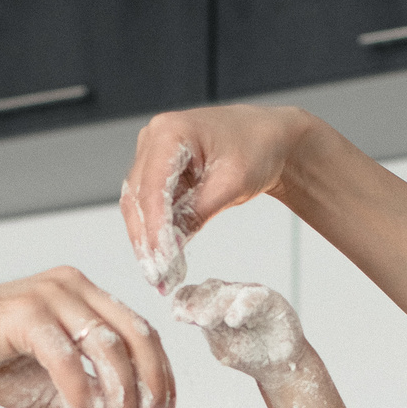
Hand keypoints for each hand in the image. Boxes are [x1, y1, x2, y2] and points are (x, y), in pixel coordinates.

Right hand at [0, 266, 174, 407]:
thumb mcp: (51, 384)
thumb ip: (91, 395)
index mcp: (85, 294)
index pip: (141, 332)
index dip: (161, 375)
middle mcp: (73, 286)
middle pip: (137, 335)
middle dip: (151, 385)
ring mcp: (49, 295)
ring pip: (107, 347)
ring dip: (121, 395)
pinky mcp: (24, 314)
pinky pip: (67, 360)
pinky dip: (81, 396)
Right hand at [119, 107, 311, 294]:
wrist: (269, 139)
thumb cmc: (257, 148)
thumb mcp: (231, 184)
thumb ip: (196, 214)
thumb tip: (170, 248)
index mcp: (170, 131)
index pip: (152, 187)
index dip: (154, 229)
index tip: (160, 262)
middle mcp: (154, 138)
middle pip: (137, 198)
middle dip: (146, 241)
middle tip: (157, 277)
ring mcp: (152, 154)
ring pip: (139, 205)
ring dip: (148, 241)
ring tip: (161, 274)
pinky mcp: (158, 171)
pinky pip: (151, 206)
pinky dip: (158, 233)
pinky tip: (166, 258)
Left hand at [169, 280, 306, 384]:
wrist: (279, 365)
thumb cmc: (248, 354)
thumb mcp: (222, 345)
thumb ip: (207, 330)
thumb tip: (184, 315)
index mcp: (213, 304)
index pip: (193, 293)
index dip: (183, 301)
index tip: (177, 316)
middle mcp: (229, 294)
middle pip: (209, 290)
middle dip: (197, 304)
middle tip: (189, 318)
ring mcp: (249, 294)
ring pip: (228, 292)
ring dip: (215, 306)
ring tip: (205, 322)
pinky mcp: (270, 298)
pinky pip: (254, 297)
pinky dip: (242, 307)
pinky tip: (233, 320)